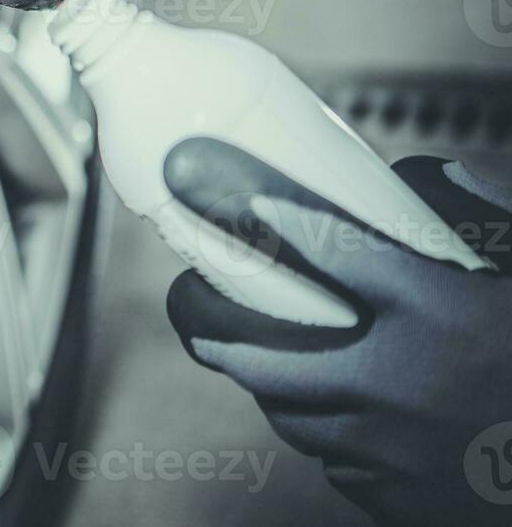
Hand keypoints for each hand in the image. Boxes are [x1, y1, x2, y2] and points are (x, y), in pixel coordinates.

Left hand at [164, 137, 511, 525]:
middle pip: (269, 356)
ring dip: (265, 382)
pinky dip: (323, 431)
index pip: (332, 249)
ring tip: (243, 354)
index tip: (235, 197)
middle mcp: (405, 383)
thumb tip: (429, 174)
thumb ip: (492, 212)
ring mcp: (398, 451)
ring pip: (292, 414)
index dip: (272, 217)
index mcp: (443, 315)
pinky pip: (336, 461)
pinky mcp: (405, 499)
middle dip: (211, 325)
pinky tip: (330, 411)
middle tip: (187, 302)